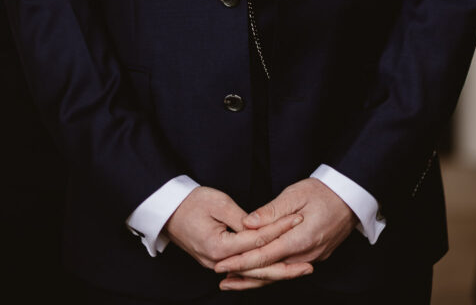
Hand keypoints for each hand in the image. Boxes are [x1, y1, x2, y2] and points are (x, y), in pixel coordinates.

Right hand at [164, 186, 305, 274]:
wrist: (167, 210)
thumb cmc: (191, 202)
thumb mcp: (218, 202)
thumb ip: (242, 218)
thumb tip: (261, 227)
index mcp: (219, 246)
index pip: (257, 241)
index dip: (279, 230)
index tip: (298, 220)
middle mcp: (217, 262)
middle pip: (256, 268)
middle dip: (284, 267)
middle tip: (308, 266)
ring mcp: (215, 265)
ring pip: (251, 273)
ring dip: (275, 272)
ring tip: (298, 271)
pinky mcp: (216, 262)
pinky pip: (242, 270)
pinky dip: (259, 272)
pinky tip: (275, 273)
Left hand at [215, 178, 356, 290]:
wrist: (352, 197)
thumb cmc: (324, 191)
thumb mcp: (296, 194)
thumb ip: (271, 211)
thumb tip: (248, 223)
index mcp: (301, 238)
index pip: (265, 256)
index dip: (241, 261)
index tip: (222, 264)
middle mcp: (307, 254)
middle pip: (270, 271)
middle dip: (244, 275)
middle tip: (221, 276)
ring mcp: (312, 258)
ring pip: (279, 273)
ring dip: (255, 277)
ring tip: (232, 280)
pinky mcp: (315, 256)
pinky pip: (289, 269)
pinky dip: (271, 272)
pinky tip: (258, 272)